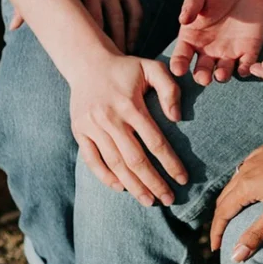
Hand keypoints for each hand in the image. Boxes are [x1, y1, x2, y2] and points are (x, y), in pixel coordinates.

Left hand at [12, 0, 141, 53]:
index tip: (74, 64)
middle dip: (100, 47)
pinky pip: (135, 10)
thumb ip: (28, 1)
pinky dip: (134, 28)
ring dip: (119, 41)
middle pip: (97, 23)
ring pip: (118, 19)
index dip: (75, 43)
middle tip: (98, 69)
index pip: (71, 20)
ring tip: (117, 61)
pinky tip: (131, 42)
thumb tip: (13, 27)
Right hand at [69, 50, 187, 207]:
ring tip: (149, 200)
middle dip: (154, 182)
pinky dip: (105, 176)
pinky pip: (91, 160)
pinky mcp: (79, 131)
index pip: (155, 141)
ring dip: (133, 185)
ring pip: (115, 164)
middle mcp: (110, 118)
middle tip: (169, 199)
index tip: (183, 179)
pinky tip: (121, 188)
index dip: (170, 163)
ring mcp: (92, 126)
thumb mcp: (152, 68)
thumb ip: (170, 89)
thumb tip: (177, 118)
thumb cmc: (126, 68)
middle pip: (135, 159)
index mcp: (130, 104)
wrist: (87, 63)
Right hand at [169, 0, 262, 84]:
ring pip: (223, 72)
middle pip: (202, 70)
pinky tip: (244, 68)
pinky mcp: (249, 50)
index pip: (182, 56)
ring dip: (222, 76)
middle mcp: (208, 50)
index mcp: (193, 38)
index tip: (178, 69)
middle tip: (204, 78)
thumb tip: (182, 19)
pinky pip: (246, 65)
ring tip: (220, 74)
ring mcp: (229, 52)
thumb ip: (191, 5)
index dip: (179, 64)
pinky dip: (245, 69)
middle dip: (202, 77)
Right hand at [210, 131, 262, 258]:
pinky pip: (251, 164)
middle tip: (222, 234)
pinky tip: (256, 183)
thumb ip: (257, 233)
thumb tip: (235, 256)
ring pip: (238, 178)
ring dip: (233, 197)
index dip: (216, 231)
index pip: (223, 211)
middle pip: (226, 195)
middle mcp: (248, 166)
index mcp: (247, 183)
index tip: (214, 248)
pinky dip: (247, 180)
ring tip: (236, 211)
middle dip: (221, 216)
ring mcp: (260, 153)